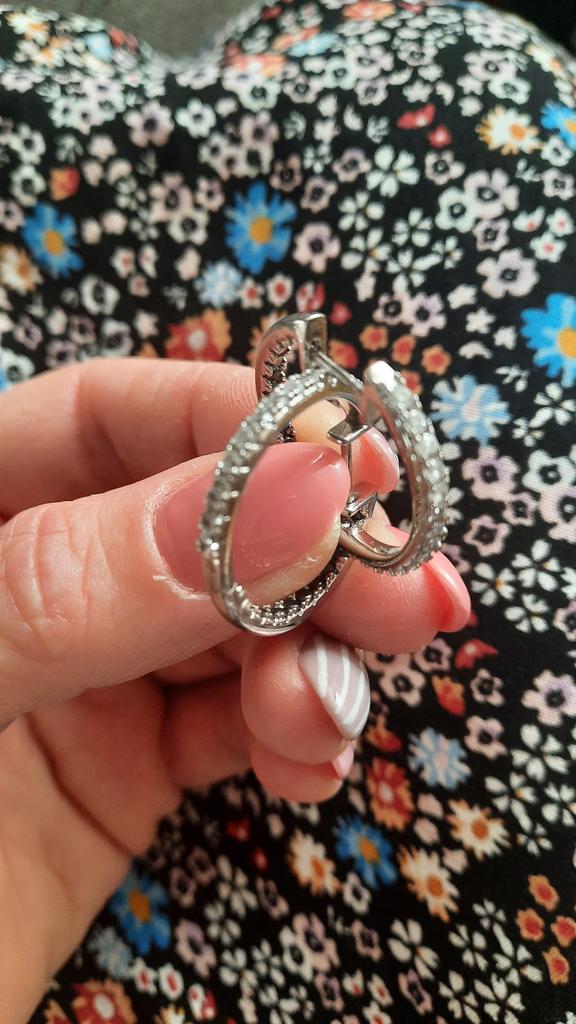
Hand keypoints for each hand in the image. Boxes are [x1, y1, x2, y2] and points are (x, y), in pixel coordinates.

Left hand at [0, 359, 468, 1020]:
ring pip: (239, 624)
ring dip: (312, 656)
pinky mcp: (125, 765)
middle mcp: (36, 577)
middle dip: (311, 553)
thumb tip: (278, 500)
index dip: (234, 427)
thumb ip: (84, 588)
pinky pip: (237, 723)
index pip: (110, 420)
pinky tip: (309, 758)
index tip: (347, 466)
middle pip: (203, 522)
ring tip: (325, 710)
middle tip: (409, 591)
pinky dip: (293, 734)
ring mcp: (87, 669)